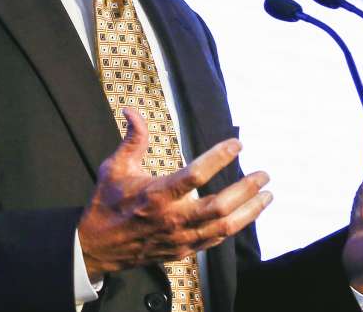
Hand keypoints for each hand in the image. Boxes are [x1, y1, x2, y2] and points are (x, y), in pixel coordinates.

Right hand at [77, 108, 272, 277]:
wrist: (96, 247)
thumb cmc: (106, 204)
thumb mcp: (114, 168)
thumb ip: (132, 140)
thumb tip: (131, 110)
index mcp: (156, 195)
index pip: (195, 175)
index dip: (219, 157)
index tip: (237, 143)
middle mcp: (171, 219)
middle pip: (219, 206)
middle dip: (246, 190)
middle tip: (264, 175)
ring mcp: (179, 239)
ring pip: (223, 227)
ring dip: (249, 211)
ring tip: (267, 196)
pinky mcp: (182, 252)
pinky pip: (215, 241)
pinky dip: (234, 227)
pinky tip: (246, 215)